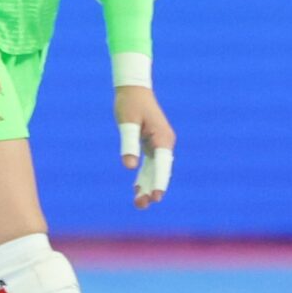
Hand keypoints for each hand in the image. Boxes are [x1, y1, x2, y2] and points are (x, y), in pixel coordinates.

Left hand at [114, 86, 174, 209]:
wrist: (133, 87)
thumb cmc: (130, 103)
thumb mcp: (127, 123)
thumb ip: (129, 144)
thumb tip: (130, 167)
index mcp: (162, 138)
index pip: (162, 165)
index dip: (160, 182)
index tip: (156, 198)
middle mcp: (164, 143)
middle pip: (160, 171)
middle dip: (152, 189)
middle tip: (140, 205)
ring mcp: (160, 143)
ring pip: (156, 170)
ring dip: (148, 185)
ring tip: (138, 204)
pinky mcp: (153, 143)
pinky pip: (151, 164)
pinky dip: (145, 176)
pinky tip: (137, 188)